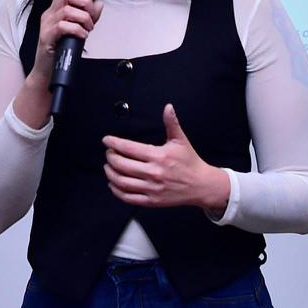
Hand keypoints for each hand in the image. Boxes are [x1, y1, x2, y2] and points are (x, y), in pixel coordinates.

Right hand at [30, 0, 104, 80]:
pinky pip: (64, 26)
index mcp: (55, 9)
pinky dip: (78, 30)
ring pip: (67, 10)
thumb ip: (89, 15)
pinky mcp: (46, 37)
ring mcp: (46, 25)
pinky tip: (82, 36)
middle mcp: (49, 14)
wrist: (47, 70)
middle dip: (85, 2)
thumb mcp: (77, 28)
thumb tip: (99, 3)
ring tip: (88, 29)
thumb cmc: (62, 49)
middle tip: (91, 16)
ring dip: (84, 19)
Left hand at [102, 104, 229, 214]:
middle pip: (121, 165)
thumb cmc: (190, 161)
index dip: (114, 143)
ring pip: (121, 181)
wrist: (202, 185)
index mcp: (159, 156)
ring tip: (108, 166)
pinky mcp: (152, 201)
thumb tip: (168, 107)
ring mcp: (152, 188)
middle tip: (109, 153)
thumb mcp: (181, 141)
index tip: (106, 140)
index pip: (129, 148)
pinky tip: (113, 182)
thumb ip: (171, 123)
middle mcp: (153, 173)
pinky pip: (127, 197)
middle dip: (110, 157)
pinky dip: (116, 190)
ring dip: (110, 173)